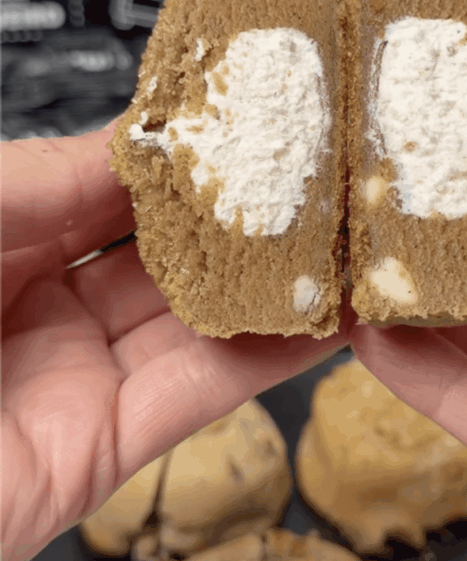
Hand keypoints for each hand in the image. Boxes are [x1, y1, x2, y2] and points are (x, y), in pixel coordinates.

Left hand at [2, 127, 347, 560]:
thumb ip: (37, 175)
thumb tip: (133, 139)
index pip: (103, 181)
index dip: (174, 148)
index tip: (239, 111)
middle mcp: (33, 303)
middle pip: (160, 247)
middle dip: (236, 210)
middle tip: (310, 170)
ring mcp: (72, 375)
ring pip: (194, 318)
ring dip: (269, 283)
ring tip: (339, 237)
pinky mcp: (100, 448)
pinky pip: (198, 393)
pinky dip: (267, 357)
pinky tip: (321, 320)